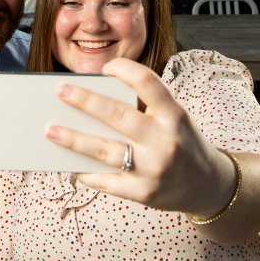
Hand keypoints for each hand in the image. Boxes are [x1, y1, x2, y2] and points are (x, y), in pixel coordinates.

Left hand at [46, 57, 225, 214]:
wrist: (209, 186)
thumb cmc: (182, 143)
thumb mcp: (174, 120)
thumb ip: (145, 109)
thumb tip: (93, 103)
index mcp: (174, 115)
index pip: (148, 83)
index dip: (125, 70)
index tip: (106, 67)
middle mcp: (165, 141)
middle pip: (118, 116)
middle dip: (85, 101)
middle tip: (60, 91)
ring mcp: (153, 169)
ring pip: (105, 150)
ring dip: (73, 139)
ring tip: (50, 130)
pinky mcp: (143, 193)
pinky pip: (107, 181)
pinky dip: (86, 173)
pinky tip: (70, 165)